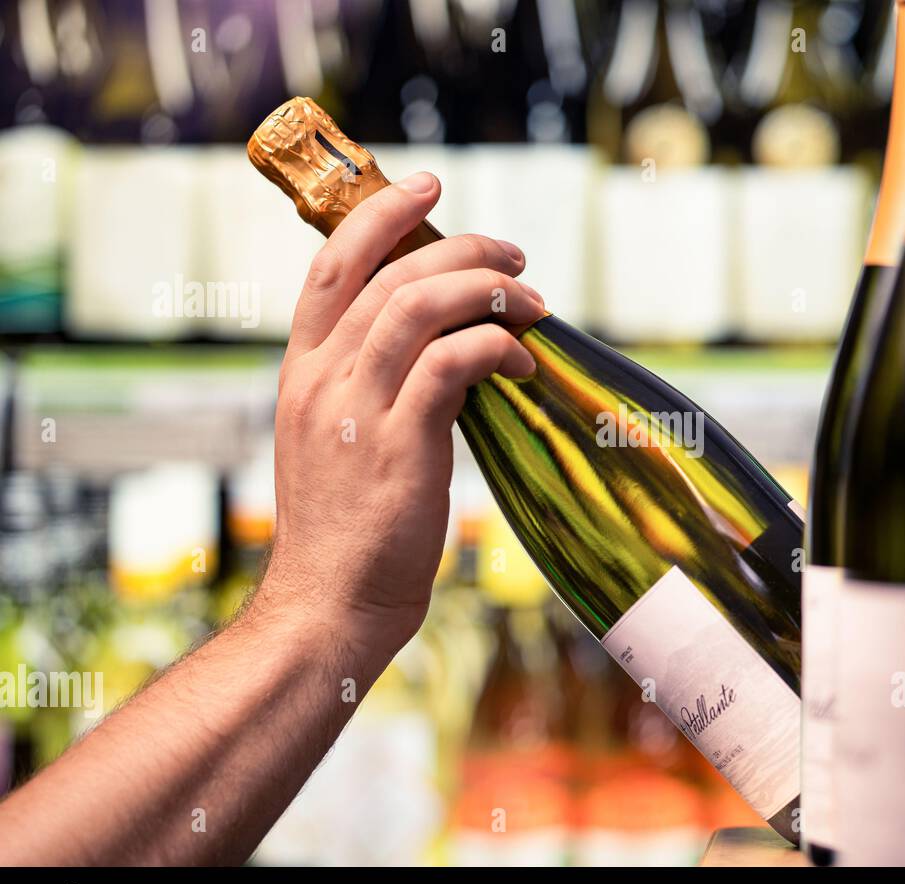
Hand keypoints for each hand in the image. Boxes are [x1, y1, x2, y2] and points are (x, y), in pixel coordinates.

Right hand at [255, 171, 544, 655]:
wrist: (328, 606)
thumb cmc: (347, 532)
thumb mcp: (341, 444)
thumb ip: (373, 389)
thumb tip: (446, 350)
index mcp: (301, 372)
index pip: (330, 266)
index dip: (379, 215)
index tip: (427, 186)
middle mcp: (321, 378)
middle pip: (390, 274)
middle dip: (461, 248)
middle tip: (515, 255)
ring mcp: (355, 408)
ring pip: (421, 306)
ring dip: (488, 290)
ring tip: (533, 301)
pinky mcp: (398, 444)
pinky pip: (453, 362)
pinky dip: (496, 348)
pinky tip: (524, 365)